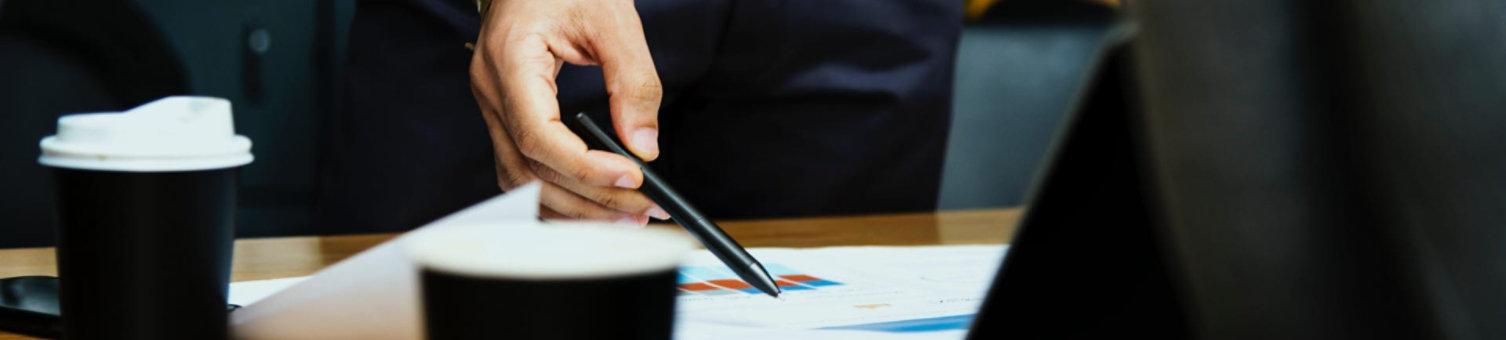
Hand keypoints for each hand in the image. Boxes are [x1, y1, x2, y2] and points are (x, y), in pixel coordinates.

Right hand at [470, 0, 668, 224]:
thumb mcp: (612, 18)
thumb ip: (632, 81)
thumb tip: (643, 145)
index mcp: (510, 59)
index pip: (537, 135)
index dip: (584, 167)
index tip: (632, 178)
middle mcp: (491, 88)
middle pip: (530, 169)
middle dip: (589, 198)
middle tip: (643, 210)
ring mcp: (492, 104)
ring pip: (521, 179)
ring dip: (573, 207)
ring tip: (626, 216)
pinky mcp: (505, 113)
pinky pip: (522, 167)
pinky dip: (556, 192)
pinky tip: (592, 202)